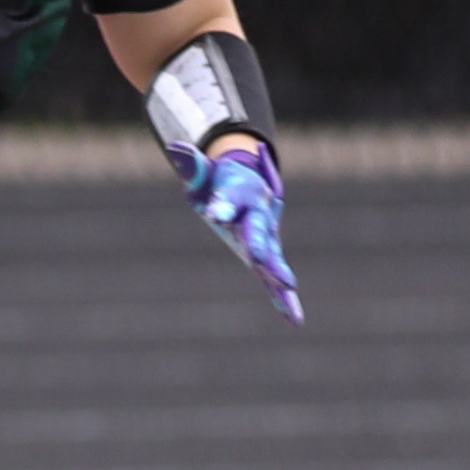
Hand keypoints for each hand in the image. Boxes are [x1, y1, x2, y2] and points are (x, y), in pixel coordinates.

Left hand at [177, 137, 300, 323]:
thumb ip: (191, 165)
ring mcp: (264, 237)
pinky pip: (273, 278)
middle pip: (257, 231)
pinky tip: (293, 319)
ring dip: (278, 274)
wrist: (247, 180)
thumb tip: (177, 150)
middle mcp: (257, 215)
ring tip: (288, 290)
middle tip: (257, 258)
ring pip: (271, 257)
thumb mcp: (201, 173)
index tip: (213, 213)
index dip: (221, 206)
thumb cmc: (217, 179)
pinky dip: (283, 298)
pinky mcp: (266, 254)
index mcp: (241, 192)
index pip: (228, 200)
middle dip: (258, 245)